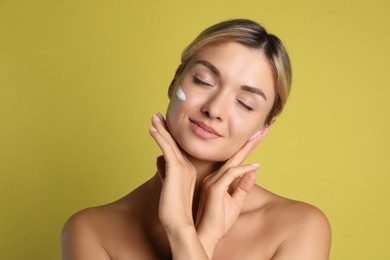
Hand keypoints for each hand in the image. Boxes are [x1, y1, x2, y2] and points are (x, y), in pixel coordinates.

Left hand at [149, 113, 196, 231]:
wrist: (180, 225)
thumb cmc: (174, 211)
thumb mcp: (168, 187)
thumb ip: (165, 173)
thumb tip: (158, 161)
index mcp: (187, 171)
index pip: (177, 149)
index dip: (169, 136)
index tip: (163, 125)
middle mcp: (187, 166)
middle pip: (174, 143)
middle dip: (166, 128)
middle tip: (158, 115)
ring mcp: (182, 167)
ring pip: (170, 143)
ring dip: (161, 128)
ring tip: (154, 117)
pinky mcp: (176, 169)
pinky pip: (166, 148)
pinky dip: (159, 137)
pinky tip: (152, 130)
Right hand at [195, 131, 261, 252]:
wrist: (207, 236)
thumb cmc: (218, 221)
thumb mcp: (236, 202)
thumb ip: (243, 187)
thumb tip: (254, 171)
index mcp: (217, 179)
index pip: (234, 161)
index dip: (246, 149)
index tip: (257, 137)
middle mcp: (214, 177)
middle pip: (233, 156)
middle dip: (248, 143)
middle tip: (261, 130)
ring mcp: (212, 182)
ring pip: (232, 161)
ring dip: (247, 149)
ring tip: (259, 136)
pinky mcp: (214, 189)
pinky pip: (231, 175)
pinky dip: (243, 169)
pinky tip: (255, 166)